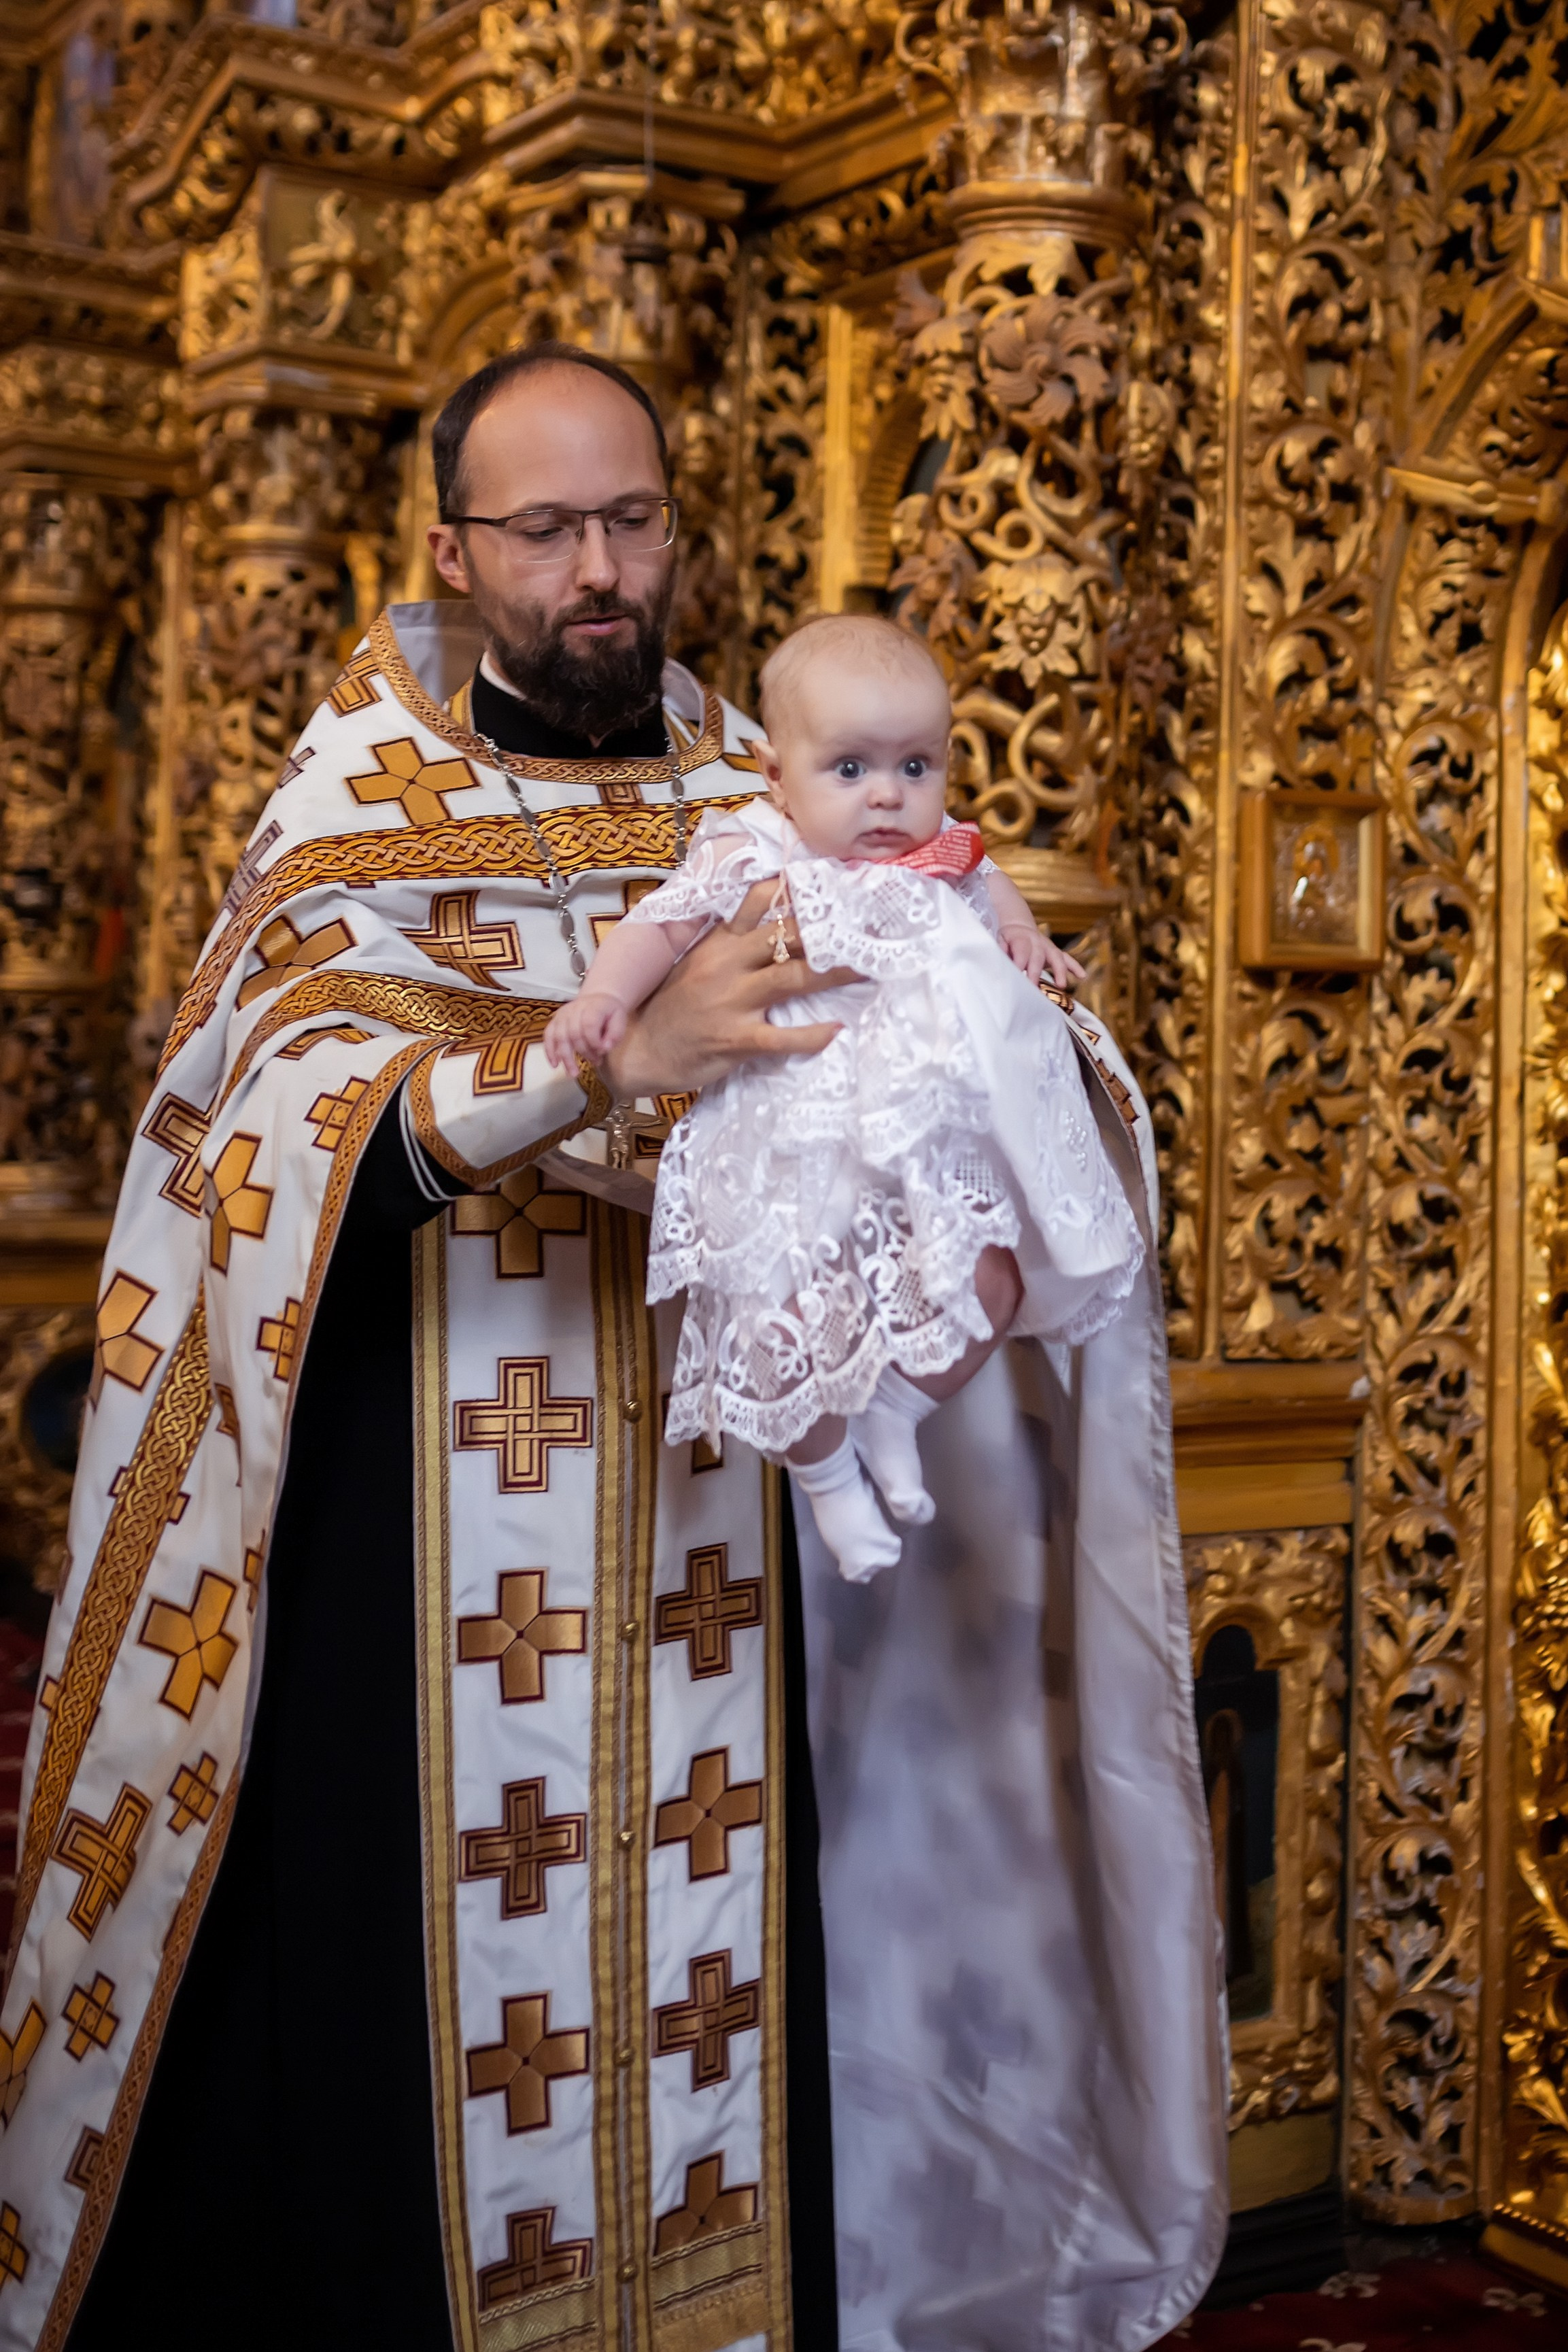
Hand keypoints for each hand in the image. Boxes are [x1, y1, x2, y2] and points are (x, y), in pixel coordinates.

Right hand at [543, 994, 627, 1072]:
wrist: (598, 999)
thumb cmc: (609, 1014)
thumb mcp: (620, 1020)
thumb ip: (615, 1034)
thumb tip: (604, 1048)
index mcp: (592, 1006)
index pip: (589, 1025)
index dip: (595, 1041)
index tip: (603, 1052)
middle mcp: (574, 1009)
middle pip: (574, 1033)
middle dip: (584, 1052)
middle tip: (596, 1062)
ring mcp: (562, 1014)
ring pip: (559, 1037)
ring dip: (566, 1058)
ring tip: (573, 1074)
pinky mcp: (555, 1021)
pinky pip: (548, 1036)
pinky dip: (550, 1051)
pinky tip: (555, 1065)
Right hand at [601, 888, 857, 1096]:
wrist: (637, 1048)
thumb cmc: (673, 1007)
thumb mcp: (697, 961)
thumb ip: (732, 941)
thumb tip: (781, 922)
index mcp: (719, 941)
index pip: (759, 901)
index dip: (797, 889)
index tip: (835, 881)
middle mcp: (727, 964)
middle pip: (787, 936)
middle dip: (831, 930)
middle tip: (870, 925)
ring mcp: (731, 1001)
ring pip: (792, 978)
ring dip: (835, 972)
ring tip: (869, 967)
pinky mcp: (734, 1038)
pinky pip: (781, 1037)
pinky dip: (812, 1035)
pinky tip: (836, 1031)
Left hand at [1001, 922, 1084, 991]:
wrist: (1018, 926)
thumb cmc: (1007, 938)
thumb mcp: (999, 940)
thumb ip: (1001, 950)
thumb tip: (1000, 961)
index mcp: (1021, 938)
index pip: (1021, 952)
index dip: (1019, 963)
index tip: (1016, 977)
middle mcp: (1037, 941)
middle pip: (1038, 957)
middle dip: (1036, 973)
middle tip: (1033, 988)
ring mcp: (1048, 946)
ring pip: (1057, 957)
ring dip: (1059, 971)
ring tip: (1062, 985)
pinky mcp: (1055, 952)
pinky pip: (1067, 959)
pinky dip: (1075, 967)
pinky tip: (1082, 976)